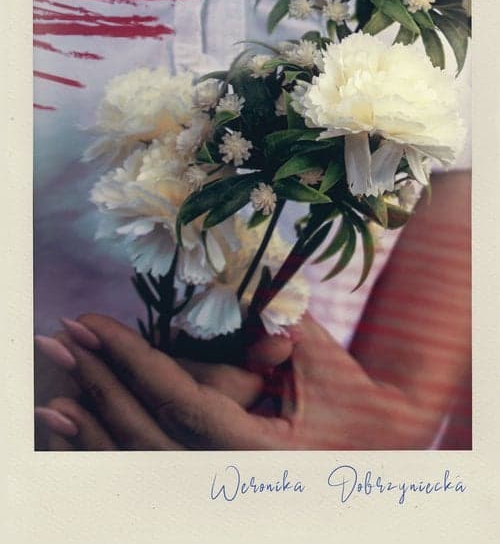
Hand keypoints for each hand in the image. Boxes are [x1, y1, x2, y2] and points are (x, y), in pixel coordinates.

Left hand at [36, 310, 440, 449]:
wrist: (380, 448)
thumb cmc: (355, 402)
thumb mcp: (323, 359)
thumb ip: (282, 325)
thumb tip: (239, 299)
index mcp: (257, 451)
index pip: (179, 400)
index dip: (131, 360)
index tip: (95, 324)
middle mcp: (227, 480)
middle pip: (146, 432)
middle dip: (99, 380)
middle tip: (61, 340)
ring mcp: (215, 492)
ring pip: (139, 462)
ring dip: (90, 424)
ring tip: (50, 391)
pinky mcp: (209, 488)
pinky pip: (149, 473)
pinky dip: (107, 452)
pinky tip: (75, 432)